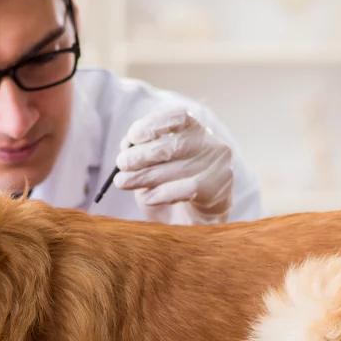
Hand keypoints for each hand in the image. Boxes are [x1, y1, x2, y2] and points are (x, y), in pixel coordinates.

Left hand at [113, 108, 233, 224]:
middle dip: (143, 154)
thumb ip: (140, 152)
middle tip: (121, 163)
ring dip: (146, 175)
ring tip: (124, 182)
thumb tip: (127, 144)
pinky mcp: (219, 190)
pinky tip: (148, 198)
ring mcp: (219, 167)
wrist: (190, 222)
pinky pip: (190, 188)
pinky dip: (164, 193)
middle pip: (175, 144)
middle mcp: (211, 145)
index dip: (154, 124)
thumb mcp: (150, 167)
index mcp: (195, 132)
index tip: (132, 136)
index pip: (179, 117)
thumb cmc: (169, 188)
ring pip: (180, 167)